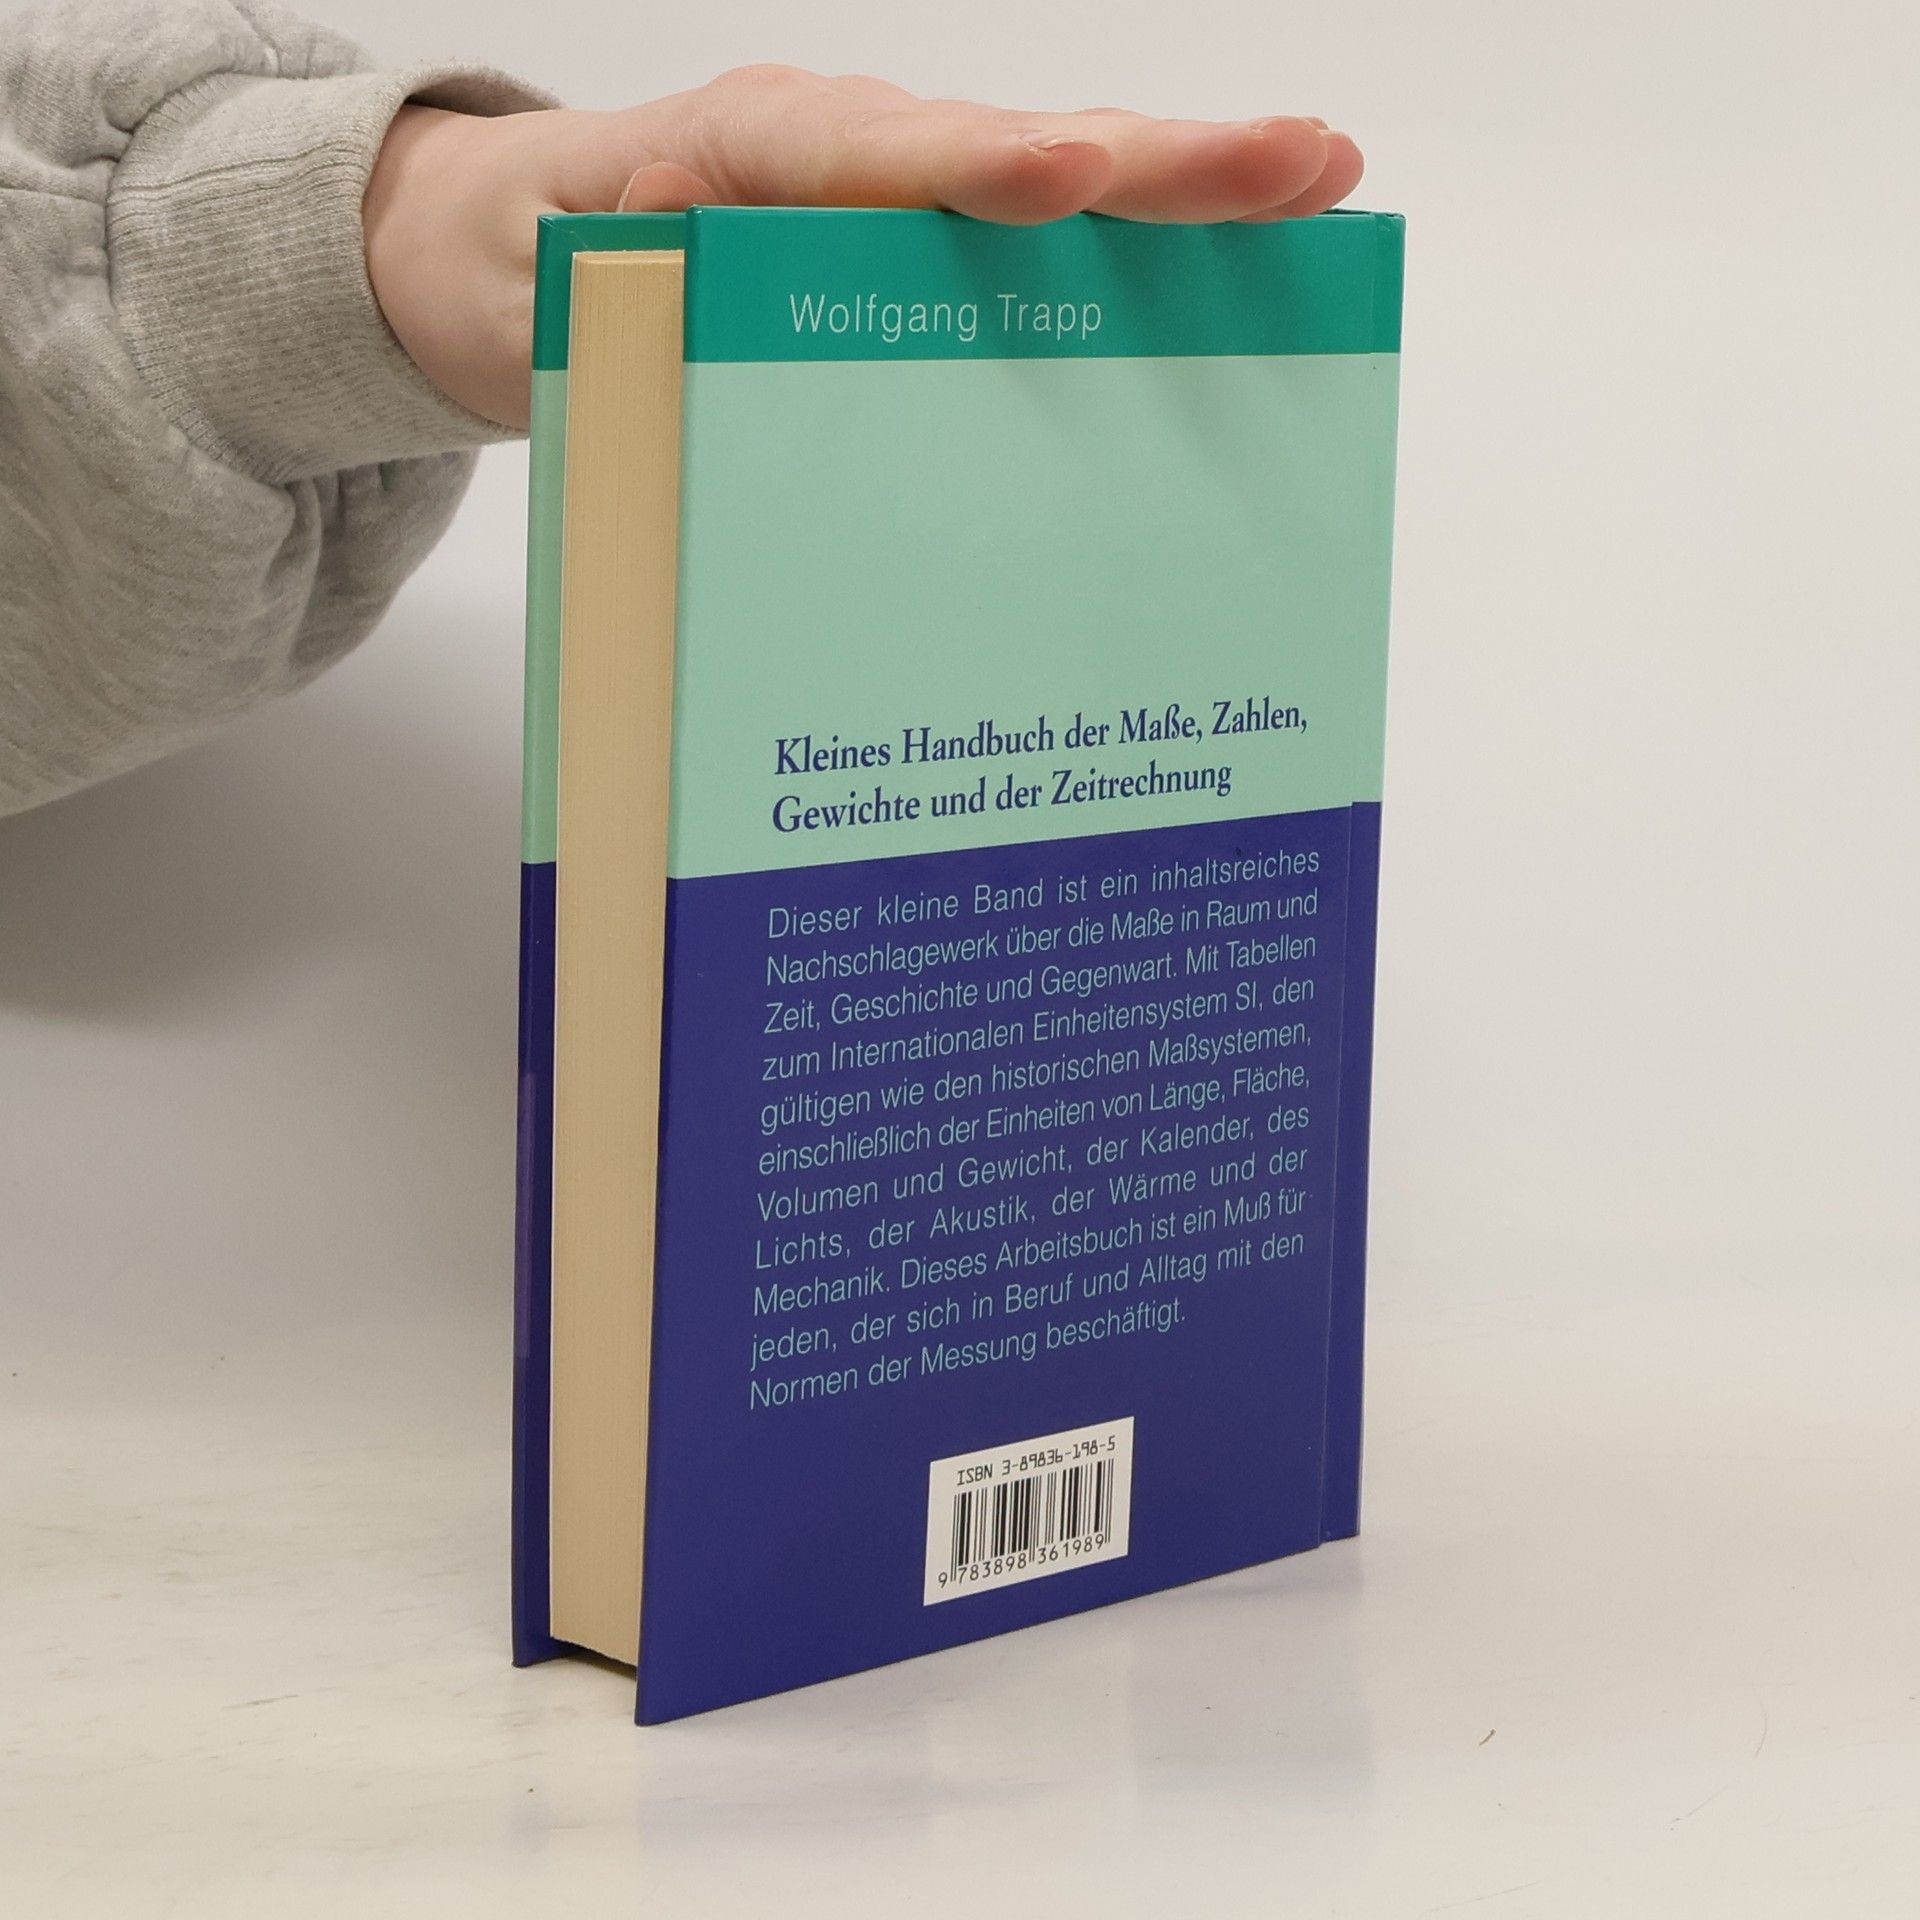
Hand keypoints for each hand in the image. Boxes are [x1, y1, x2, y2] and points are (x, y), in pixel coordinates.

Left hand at [364, 67, 1364, 429]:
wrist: (505, 253)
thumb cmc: (528, 276)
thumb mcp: (538, 304)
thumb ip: (612, 304)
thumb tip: (703, 280)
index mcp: (743, 153)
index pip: (871, 154)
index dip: (975, 167)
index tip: (1071, 178)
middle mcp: (842, 152)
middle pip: (1013, 149)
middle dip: (1155, 161)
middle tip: (1299, 159)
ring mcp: (891, 195)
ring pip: (1049, 188)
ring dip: (1179, 196)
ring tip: (1315, 188)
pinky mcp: (915, 245)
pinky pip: (1033, 249)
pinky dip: (1129, 260)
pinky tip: (1232, 276)